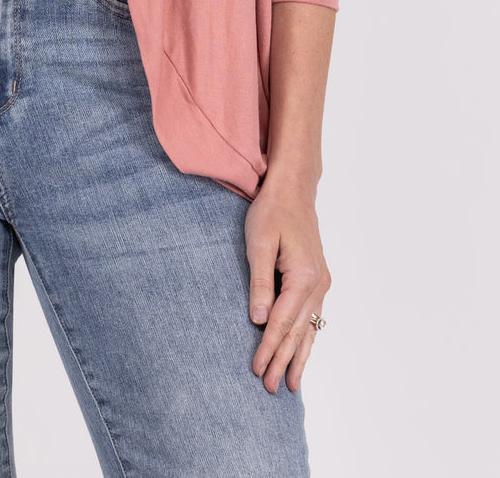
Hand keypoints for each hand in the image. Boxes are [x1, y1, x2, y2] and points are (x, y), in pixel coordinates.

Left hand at [244, 178, 331, 393]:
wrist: (293, 190)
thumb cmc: (272, 211)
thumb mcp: (259, 243)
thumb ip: (260, 282)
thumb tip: (259, 320)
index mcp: (304, 276)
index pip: (282, 322)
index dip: (269, 348)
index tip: (257, 371)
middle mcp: (318, 284)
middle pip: (298, 332)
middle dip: (284, 361)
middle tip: (272, 388)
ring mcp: (321, 283)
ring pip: (310, 328)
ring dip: (299, 356)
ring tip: (291, 383)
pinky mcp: (318, 279)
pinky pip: (313, 317)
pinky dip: (307, 338)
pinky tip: (303, 352)